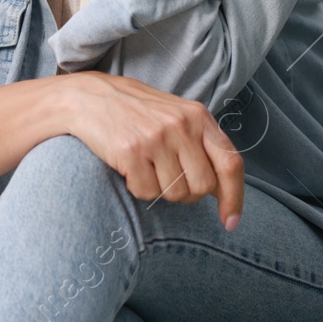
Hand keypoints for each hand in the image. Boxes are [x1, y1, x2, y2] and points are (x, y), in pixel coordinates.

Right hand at [55, 71, 244, 229]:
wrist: (88, 98)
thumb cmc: (135, 111)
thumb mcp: (175, 115)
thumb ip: (200, 143)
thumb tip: (221, 188)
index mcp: (198, 116)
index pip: (230, 163)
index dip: (234, 197)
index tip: (230, 222)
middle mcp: (181, 125)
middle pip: (203, 186)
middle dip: (187, 194)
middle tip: (167, 179)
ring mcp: (156, 138)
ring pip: (175, 194)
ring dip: (159, 189)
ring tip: (145, 165)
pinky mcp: (131, 151)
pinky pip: (146, 192)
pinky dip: (137, 187)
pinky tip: (129, 167)